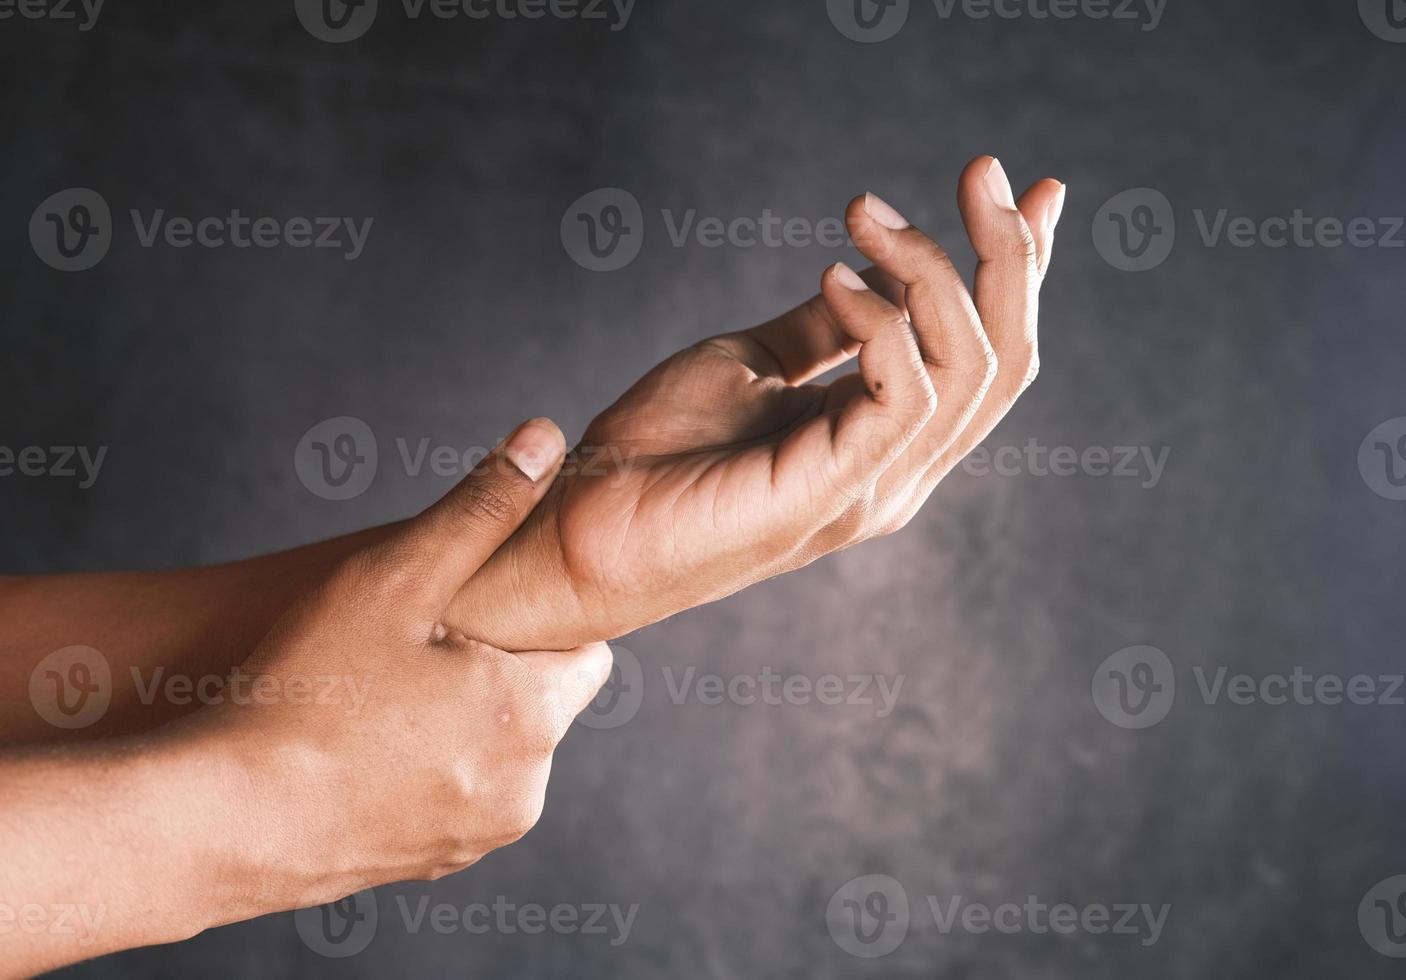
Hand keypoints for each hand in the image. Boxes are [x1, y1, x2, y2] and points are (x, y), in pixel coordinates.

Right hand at [212, 417, 611, 900]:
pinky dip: (426, 767)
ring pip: (498, 749)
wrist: (215, 824)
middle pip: (541, 699)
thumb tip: (544, 438)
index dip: (531, 617)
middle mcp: (526, 788)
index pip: (584, 647)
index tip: (470, 606)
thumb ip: (479, 508)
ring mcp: (478, 836)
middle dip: (495, 666)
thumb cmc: (302, 696)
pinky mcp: (432, 865)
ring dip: (462, 719)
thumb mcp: (393, 579)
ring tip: (377, 693)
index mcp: (532, 716)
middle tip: (412, 643)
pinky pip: (455, 793)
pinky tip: (360, 745)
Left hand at [448, 157, 1064, 649]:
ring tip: (868, 211)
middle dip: (1007, 254)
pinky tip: (833, 275)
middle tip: (982, 169)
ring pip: (971, 370)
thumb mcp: (752, 367)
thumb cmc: (657, 455)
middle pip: (1004, 360)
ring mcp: (873, 488)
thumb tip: (868, 270)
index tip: (1035, 188)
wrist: (577, 532)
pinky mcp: (831, 492)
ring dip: (935, 269)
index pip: (988, 355)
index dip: (1020, 271)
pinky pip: (903, 395)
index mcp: (885, 443)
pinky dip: (881, 321)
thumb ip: (821, 332)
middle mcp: (898, 470)